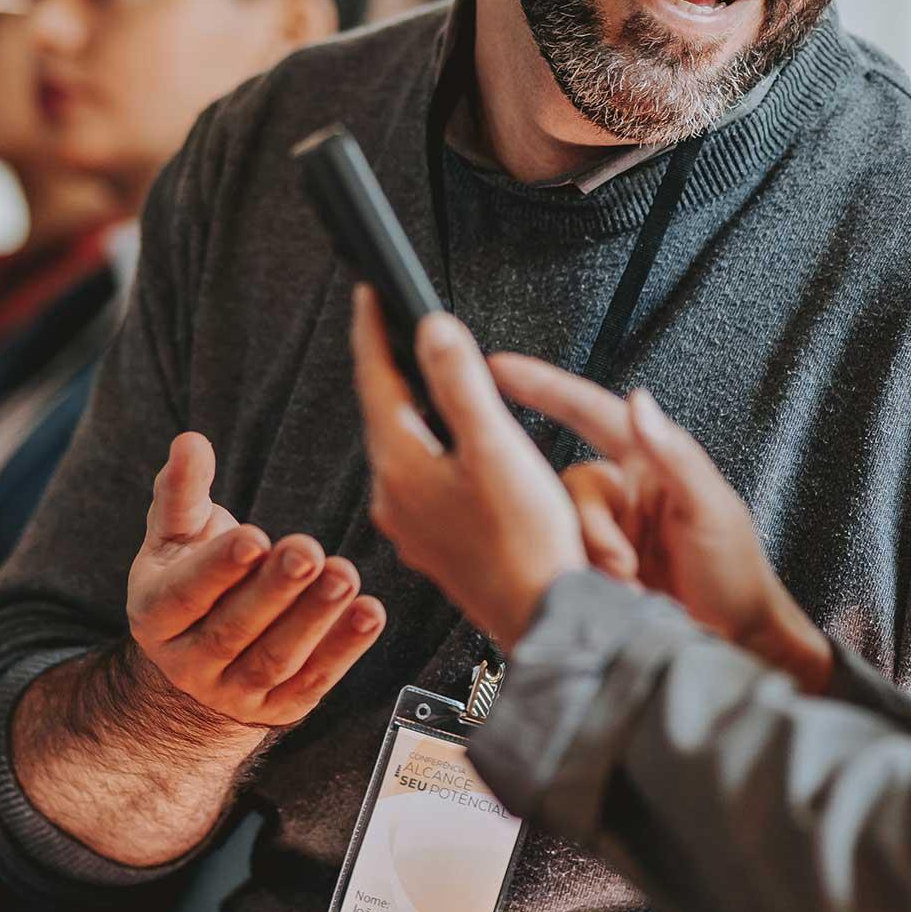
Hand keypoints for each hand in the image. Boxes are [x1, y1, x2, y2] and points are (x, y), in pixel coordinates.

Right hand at [124, 430, 385, 731]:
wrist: (200, 666)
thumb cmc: (192, 578)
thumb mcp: (176, 537)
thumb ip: (183, 491)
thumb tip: (190, 442)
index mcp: (156, 615)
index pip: (185, 594)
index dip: (218, 568)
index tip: (253, 538)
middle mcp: (189, 662)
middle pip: (234, 628)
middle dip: (275, 590)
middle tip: (308, 551)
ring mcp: (234, 692)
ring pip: (276, 658)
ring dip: (315, 618)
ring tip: (345, 575)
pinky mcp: (279, 707)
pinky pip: (314, 680)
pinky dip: (344, 648)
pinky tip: (370, 613)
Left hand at [350, 289, 585, 649]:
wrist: (542, 618)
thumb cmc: (526, 543)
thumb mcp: (497, 448)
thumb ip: (461, 384)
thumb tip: (433, 329)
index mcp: (401, 466)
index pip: (376, 379)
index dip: (373, 330)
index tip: (368, 293)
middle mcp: (393, 496)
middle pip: (385, 412)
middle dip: (392, 366)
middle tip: (395, 325)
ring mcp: (410, 523)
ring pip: (403, 446)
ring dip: (414, 408)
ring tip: (429, 377)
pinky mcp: (433, 542)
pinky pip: (421, 477)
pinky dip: (431, 446)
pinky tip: (457, 447)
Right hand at [492, 358, 832, 693]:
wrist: (734, 646)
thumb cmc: (738, 577)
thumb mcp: (711, 510)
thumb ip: (675, 454)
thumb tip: (640, 403)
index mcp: (651, 463)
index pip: (590, 411)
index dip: (544, 386)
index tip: (501, 368)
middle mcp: (625, 492)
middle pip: (572, 484)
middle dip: (591, 528)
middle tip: (622, 564)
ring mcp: (609, 531)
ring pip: (564, 526)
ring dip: (592, 559)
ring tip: (628, 586)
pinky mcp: (595, 569)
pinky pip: (565, 559)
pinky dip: (583, 577)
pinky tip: (611, 595)